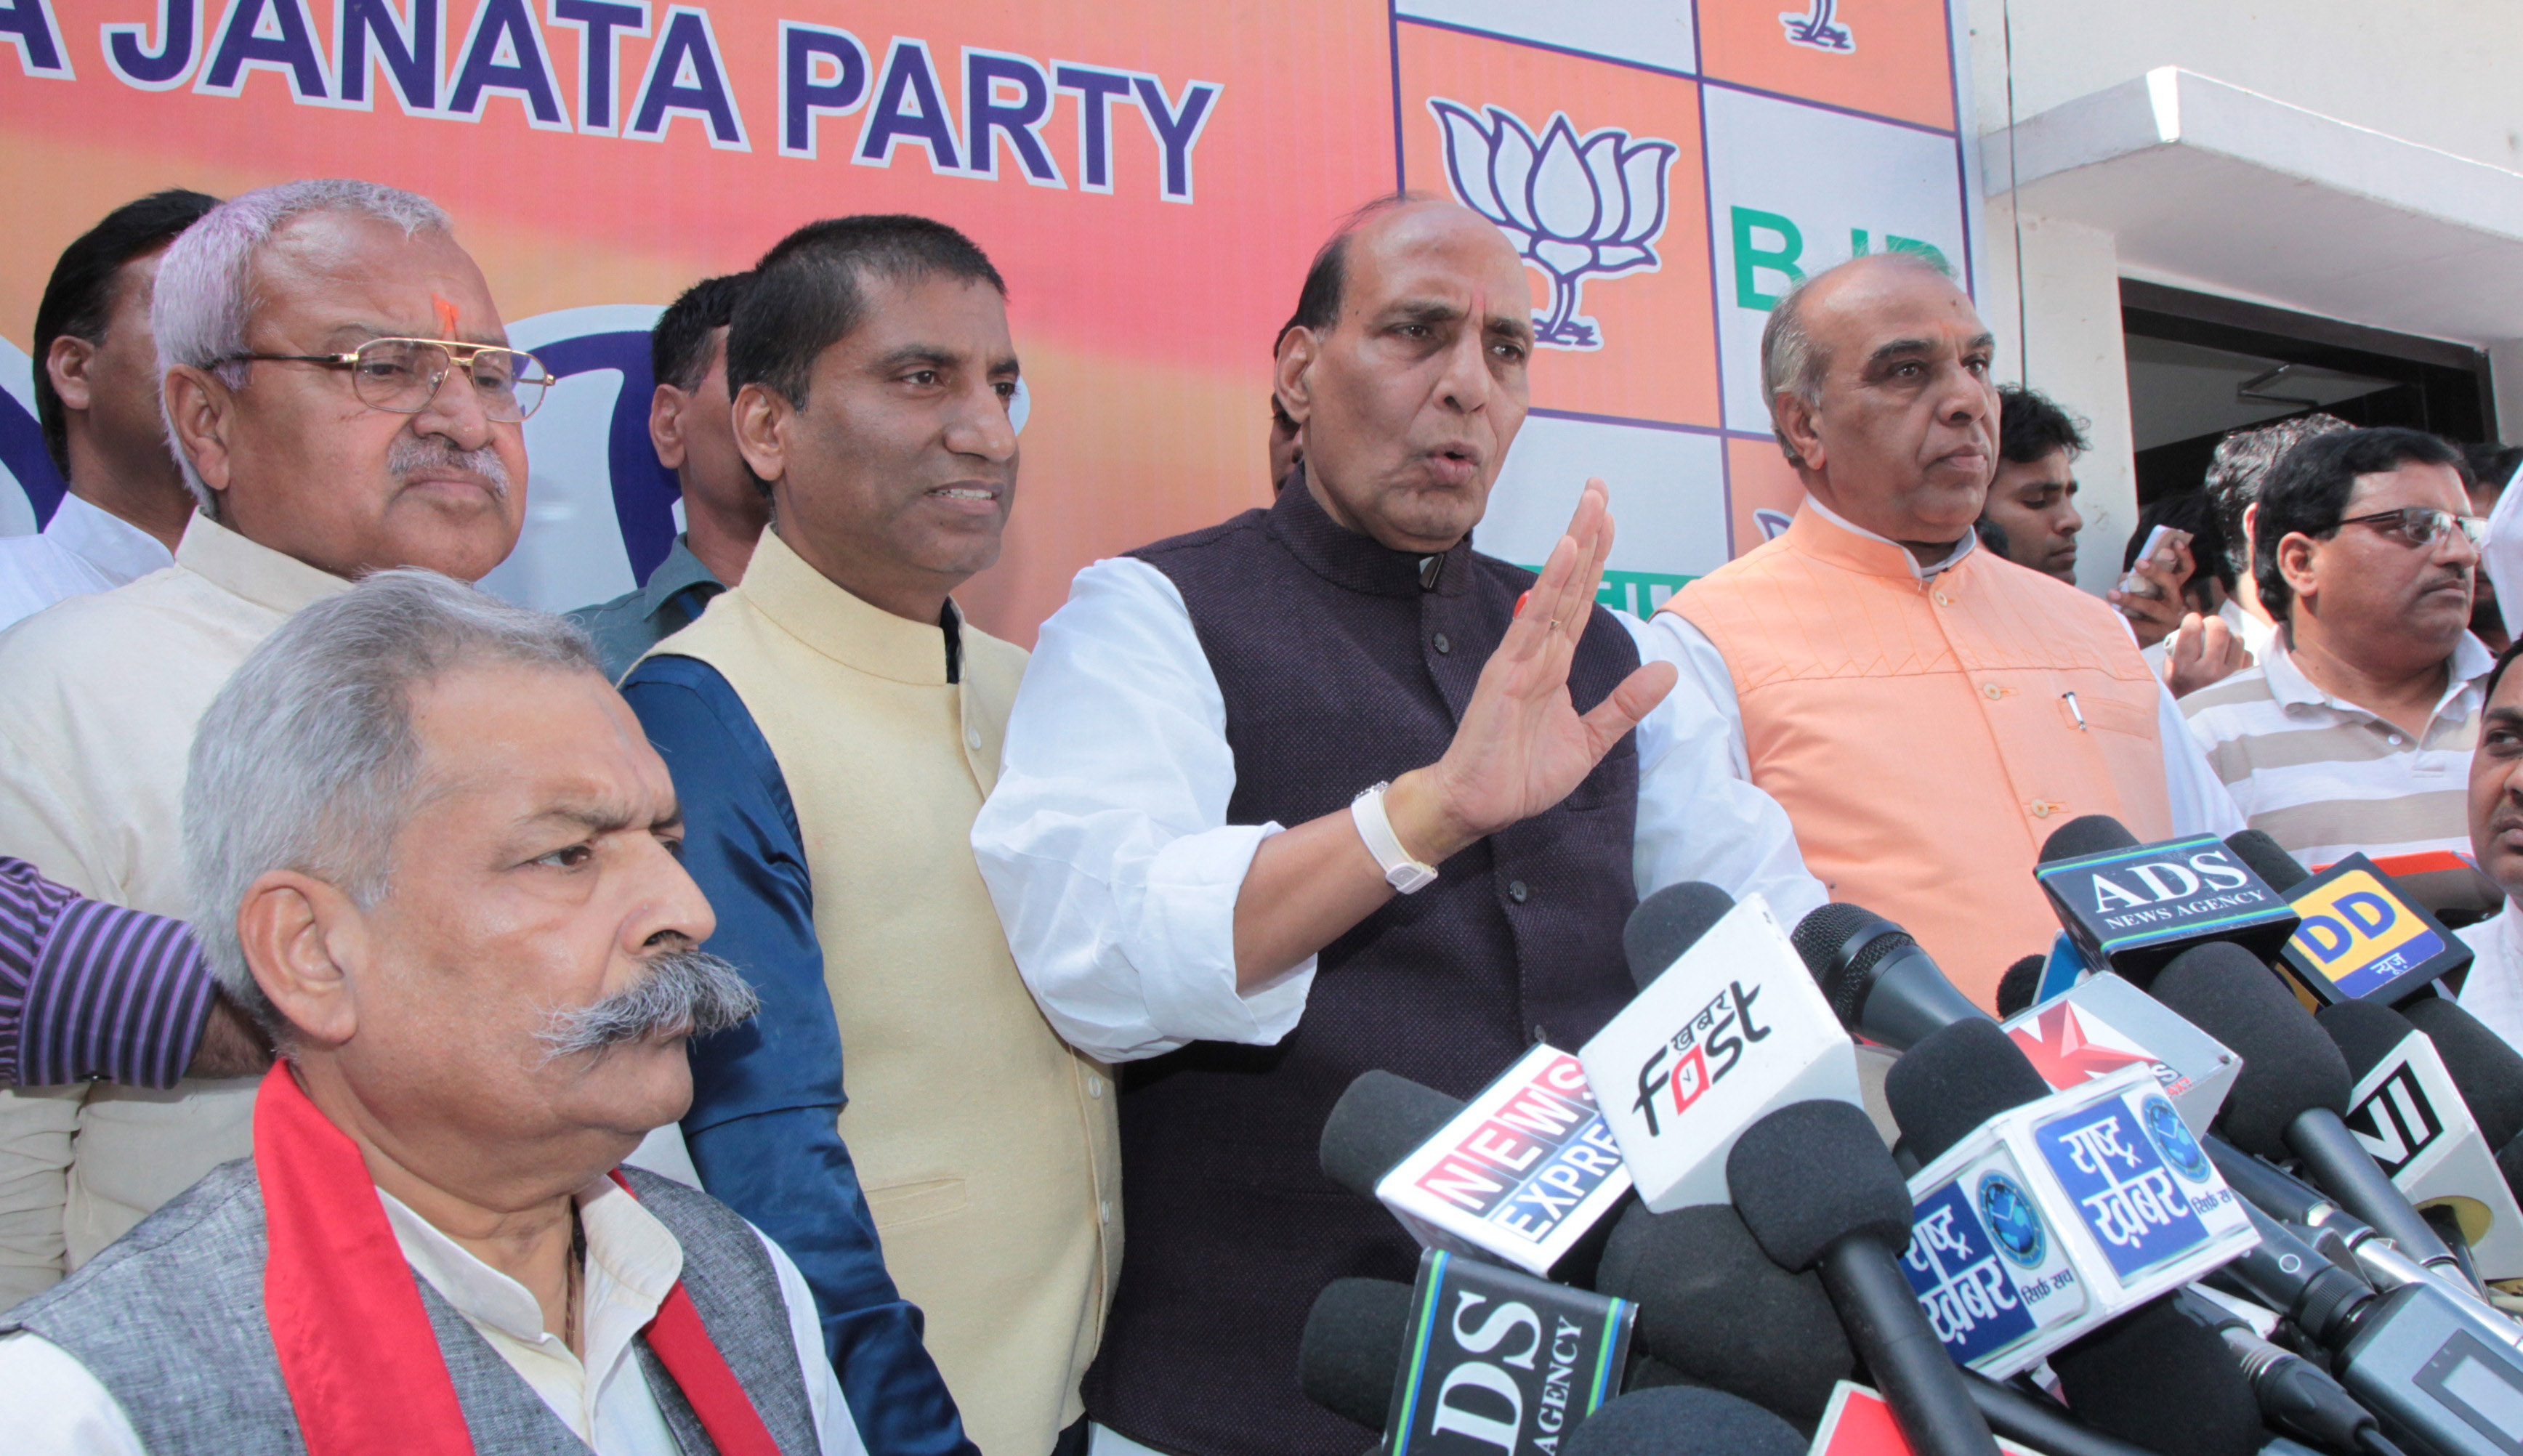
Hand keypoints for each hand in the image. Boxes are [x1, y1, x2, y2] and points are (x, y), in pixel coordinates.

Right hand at [1384, 480, 1678, 861]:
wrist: (1477, 805)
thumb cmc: (1520, 774)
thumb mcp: (1591, 741)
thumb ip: (1625, 705)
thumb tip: (1666, 671)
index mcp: (1554, 664)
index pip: (1580, 601)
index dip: (1597, 560)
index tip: (1609, 518)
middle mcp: (1537, 651)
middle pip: (1570, 583)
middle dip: (1587, 534)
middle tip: (1599, 487)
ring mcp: (1521, 657)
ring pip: (1555, 590)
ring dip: (1575, 544)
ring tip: (1591, 503)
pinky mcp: (1507, 671)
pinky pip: (1534, 618)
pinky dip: (1552, 582)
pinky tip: (1567, 549)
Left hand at [2108, 535, 2193, 648]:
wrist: (2146, 640)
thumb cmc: (2145, 610)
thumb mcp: (2148, 592)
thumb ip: (2141, 581)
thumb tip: (2126, 577)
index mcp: (2176, 590)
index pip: (2187, 570)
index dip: (2184, 555)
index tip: (2176, 541)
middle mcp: (2176, 604)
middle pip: (2171, 584)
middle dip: (2155, 572)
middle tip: (2138, 562)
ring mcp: (2167, 621)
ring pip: (2152, 607)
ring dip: (2131, 599)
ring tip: (2111, 593)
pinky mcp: (2155, 635)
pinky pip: (2138, 626)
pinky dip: (2123, 619)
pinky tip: (2110, 614)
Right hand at [2161, 610, 2251, 697]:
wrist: (2202, 730)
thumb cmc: (2182, 700)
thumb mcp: (2168, 680)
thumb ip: (2174, 656)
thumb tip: (2188, 631)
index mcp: (2186, 670)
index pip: (2192, 630)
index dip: (2192, 620)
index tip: (2192, 622)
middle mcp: (2210, 672)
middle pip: (2219, 628)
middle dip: (2212, 622)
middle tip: (2208, 626)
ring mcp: (2231, 676)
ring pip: (2236, 639)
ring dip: (2228, 637)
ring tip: (2220, 646)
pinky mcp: (2246, 681)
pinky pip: (2247, 654)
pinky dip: (2239, 653)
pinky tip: (2230, 660)